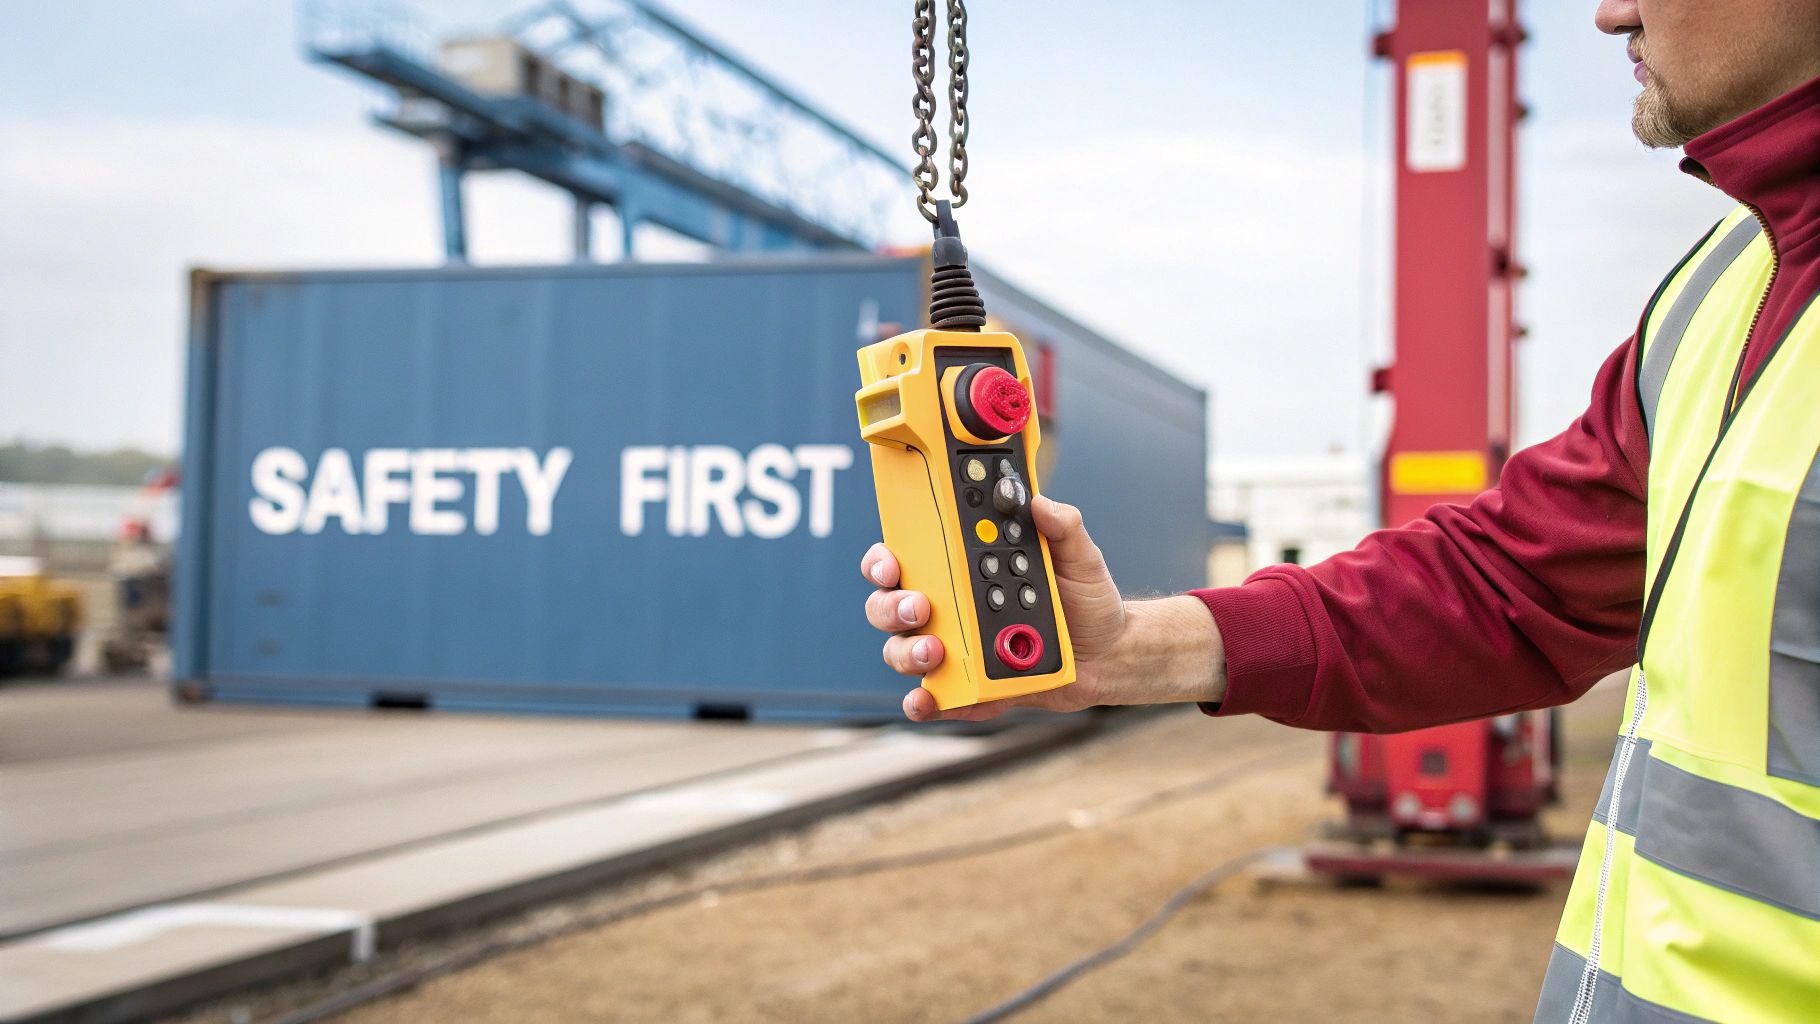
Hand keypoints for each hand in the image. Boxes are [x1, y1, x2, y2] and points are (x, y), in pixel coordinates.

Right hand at [860, 495, 1130, 721]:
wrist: (1113, 653)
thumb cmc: (1086, 600)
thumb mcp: (1079, 557)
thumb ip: (1063, 527)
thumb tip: (1041, 503)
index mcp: (964, 571)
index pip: (907, 560)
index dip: (883, 561)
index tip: (891, 565)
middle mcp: (951, 610)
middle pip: (890, 608)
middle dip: (891, 608)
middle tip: (919, 608)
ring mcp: (957, 651)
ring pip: (904, 653)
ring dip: (907, 654)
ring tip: (935, 653)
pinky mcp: (973, 689)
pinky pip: (940, 699)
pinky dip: (928, 702)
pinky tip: (929, 700)